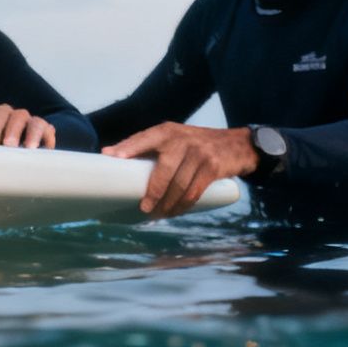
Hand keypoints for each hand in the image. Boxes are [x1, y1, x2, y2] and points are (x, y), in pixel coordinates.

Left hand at [0, 103, 55, 148]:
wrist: (24, 155)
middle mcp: (8, 114)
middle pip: (0, 112)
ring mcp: (26, 119)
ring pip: (20, 116)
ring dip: (15, 129)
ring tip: (10, 145)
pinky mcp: (43, 128)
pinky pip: (41, 125)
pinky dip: (37, 135)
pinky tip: (31, 148)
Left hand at [101, 122, 257, 217]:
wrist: (237, 144)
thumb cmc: (195, 145)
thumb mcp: (175, 138)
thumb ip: (148, 145)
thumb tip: (110, 156)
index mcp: (167, 131)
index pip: (143, 138)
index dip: (127, 147)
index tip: (111, 157)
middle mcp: (182, 140)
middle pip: (163, 171)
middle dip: (153, 193)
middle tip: (144, 209)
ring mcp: (199, 153)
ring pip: (179, 186)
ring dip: (167, 204)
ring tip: (158, 214)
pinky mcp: (213, 167)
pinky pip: (194, 191)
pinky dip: (184, 205)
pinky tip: (176, 211)